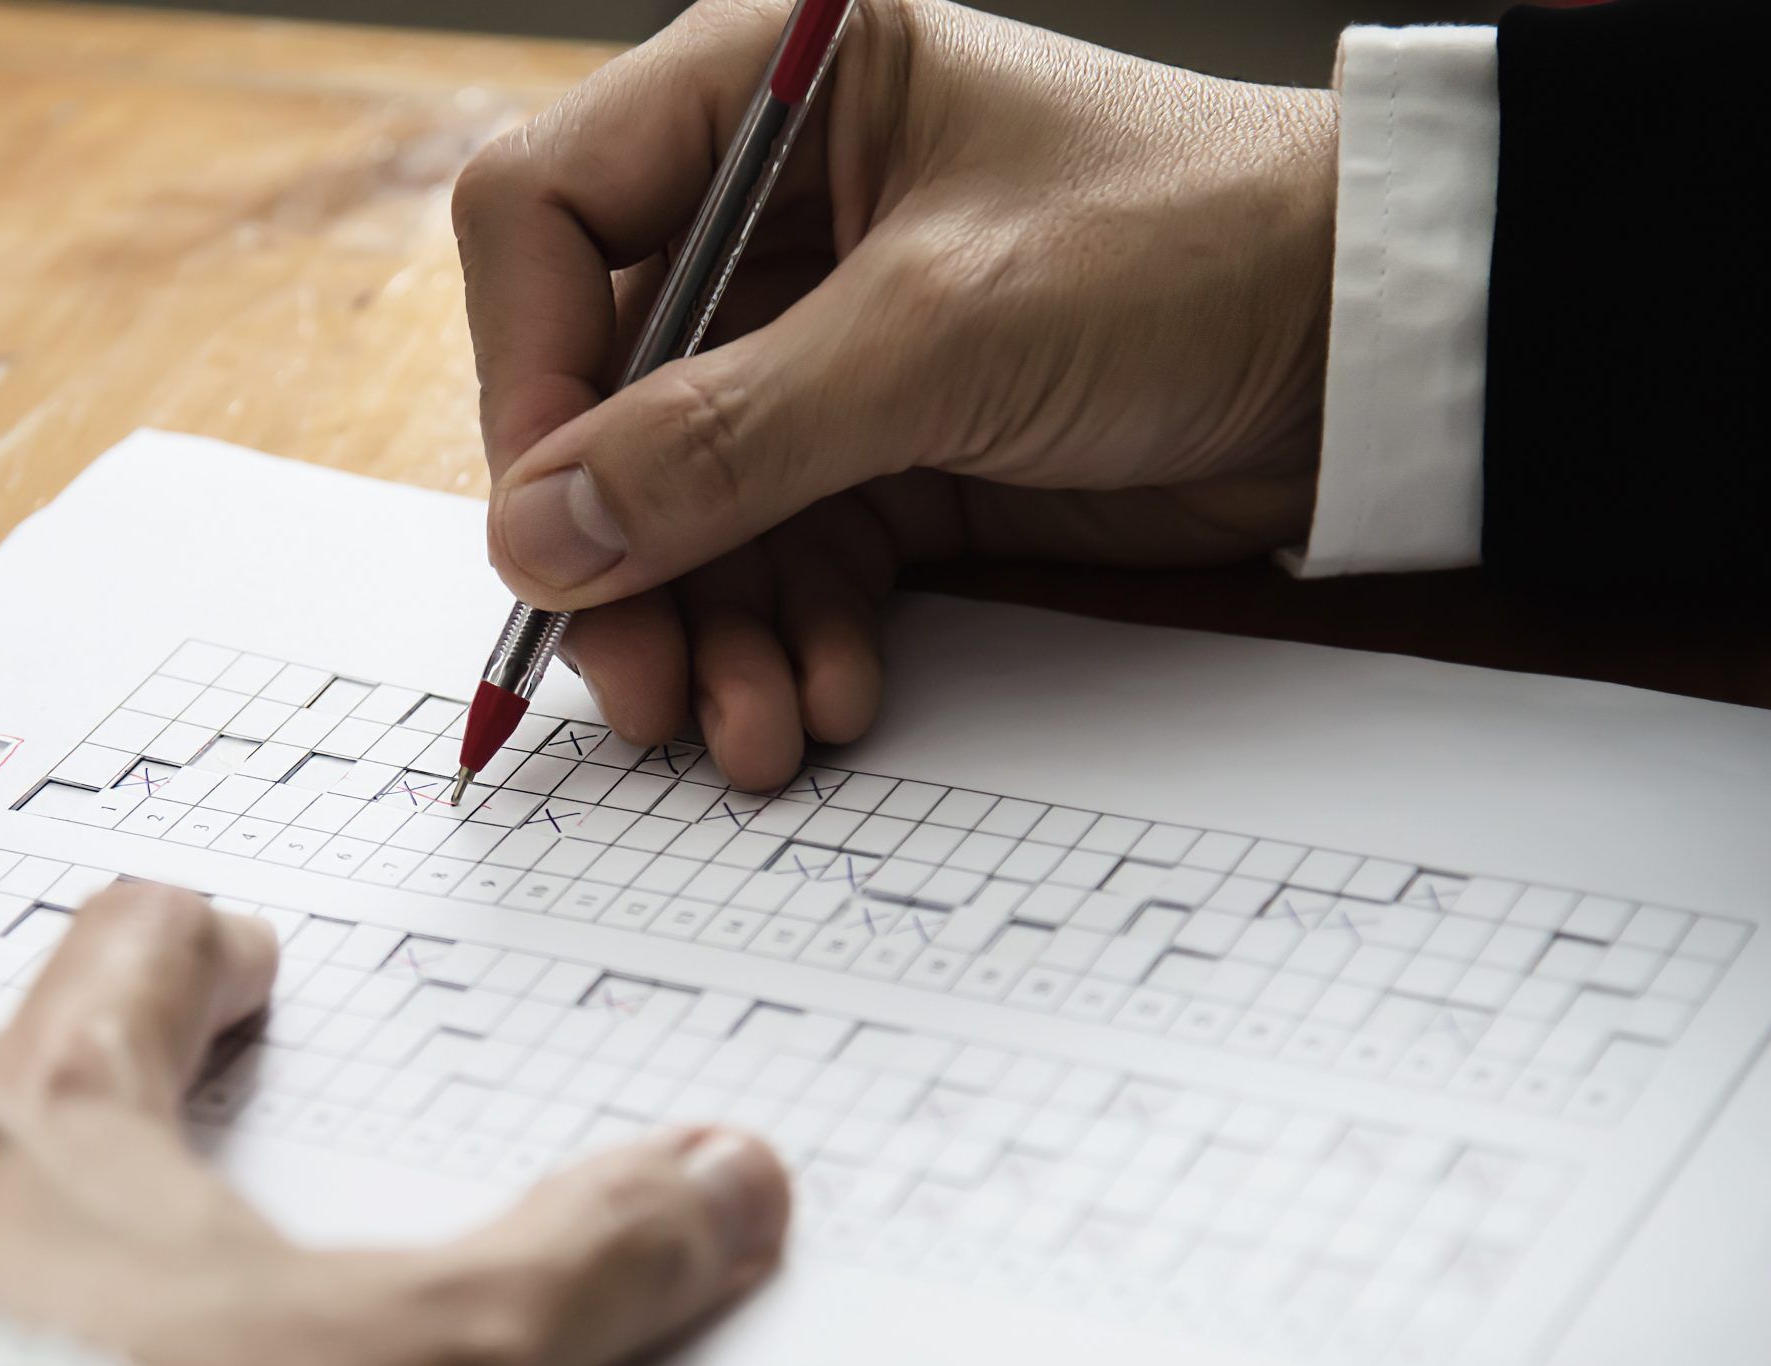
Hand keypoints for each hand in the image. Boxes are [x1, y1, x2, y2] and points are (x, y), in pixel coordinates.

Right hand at [455, 0, 1337, 788]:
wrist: (1377, 350)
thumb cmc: (1188, 253)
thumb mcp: (940, 336)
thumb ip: (727, 437)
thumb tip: (540, 534)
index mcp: (765, 94)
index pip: (546, 220)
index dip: (527, 376)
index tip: (555, 521)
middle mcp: (766, 215)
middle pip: (598, 395)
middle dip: (620, 554)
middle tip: (635, 684)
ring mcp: (816, 344)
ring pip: (679, 504)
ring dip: (703, 630)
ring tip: (748, 731)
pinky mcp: (876, 450)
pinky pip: (774, 559)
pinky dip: (787, 639)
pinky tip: (829, 695)